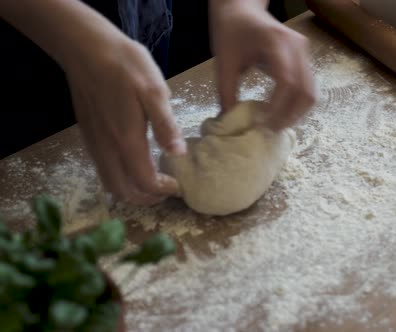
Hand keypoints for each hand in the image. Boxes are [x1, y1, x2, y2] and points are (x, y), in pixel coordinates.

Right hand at [1, 0, 185, 204]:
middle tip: (166, 191)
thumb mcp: (155, 91)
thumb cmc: (125, 66)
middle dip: (146, 199)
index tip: (179, 186)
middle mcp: (107, 148)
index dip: (164, 191)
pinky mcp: (88, 134)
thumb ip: (166, 125)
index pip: (145, 182)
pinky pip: (102, 168)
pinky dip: (119, 177)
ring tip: (152, 182)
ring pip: (109, 182)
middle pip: (123, 191)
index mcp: (127, 140)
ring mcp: (95, 142)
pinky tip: (133, 163)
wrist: (87, 48)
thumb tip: (178, 154)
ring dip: (131, 190)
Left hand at [209, 0, 315, 129]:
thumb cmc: (231, 30)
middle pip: (305, 90)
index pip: (287, 81)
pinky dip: (298, 104)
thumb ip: (225, 91)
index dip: (278, 106)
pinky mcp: (304, 59)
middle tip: (271, 131)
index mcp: (276, 42)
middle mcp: (297, 46)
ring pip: (311, 92)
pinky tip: (281, 113)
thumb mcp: (223, 60)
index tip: (263, 123)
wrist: (242, 8)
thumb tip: (229, 120)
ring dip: (297, 113)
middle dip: (290, 116)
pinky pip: (308, 87)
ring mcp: (304, 52)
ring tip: (276, 125)